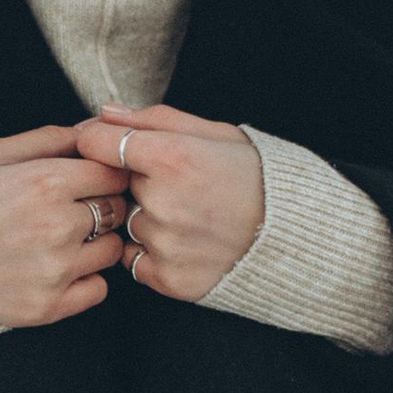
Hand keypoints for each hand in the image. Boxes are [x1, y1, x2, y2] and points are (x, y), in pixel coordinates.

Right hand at [0, 125, 128, 328]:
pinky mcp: (47, 308)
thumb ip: (47, 139)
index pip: (112, 170)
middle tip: (71, 205)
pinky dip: (85, 278)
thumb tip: (90, 131)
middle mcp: (57, 228)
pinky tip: (56, 266)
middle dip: (101, 202)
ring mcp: (54, 272)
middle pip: (117, 208)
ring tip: (59, 237)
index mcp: (45, 182)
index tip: (90, 175)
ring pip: (112, 250)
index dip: (104, 169)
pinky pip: (98, 289)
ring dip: (95, 241)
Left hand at [73, 101, 263, 302]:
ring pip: (127, 222)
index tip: (105, 144)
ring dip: (146, 218)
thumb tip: (104, 113)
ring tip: (190, 216)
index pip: (97, 143)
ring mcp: (164, 244)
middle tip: (177, 185)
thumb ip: (155, 119)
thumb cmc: (257, 177)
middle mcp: (163, 203)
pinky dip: (151, 251)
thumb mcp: (215, 133)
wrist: (295, 235)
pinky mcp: (169, 278)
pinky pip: (133, 259)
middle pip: (115, 184)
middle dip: (136, 181)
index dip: (97, 140)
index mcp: (172, 158)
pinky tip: (185, 242)